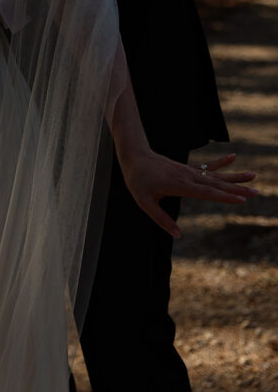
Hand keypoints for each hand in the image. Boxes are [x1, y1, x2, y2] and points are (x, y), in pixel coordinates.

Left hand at [121, 152, 257, 238]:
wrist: (135, 156)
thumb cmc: (138, 181)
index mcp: (179, 185)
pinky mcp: (188, 169)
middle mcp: (188, 177)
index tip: (241, 200)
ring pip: (216, 176)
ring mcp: (189, 171)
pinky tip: (234, 157)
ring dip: (235, 177)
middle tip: (256, 192)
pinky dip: (221, 163)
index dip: (224, 197)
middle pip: (217, 184)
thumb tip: (178, 235)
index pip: (206, 193)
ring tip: (254, 176)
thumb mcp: (144, 202)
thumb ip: (161, 219)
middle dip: (237, 189)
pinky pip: (207, 167)